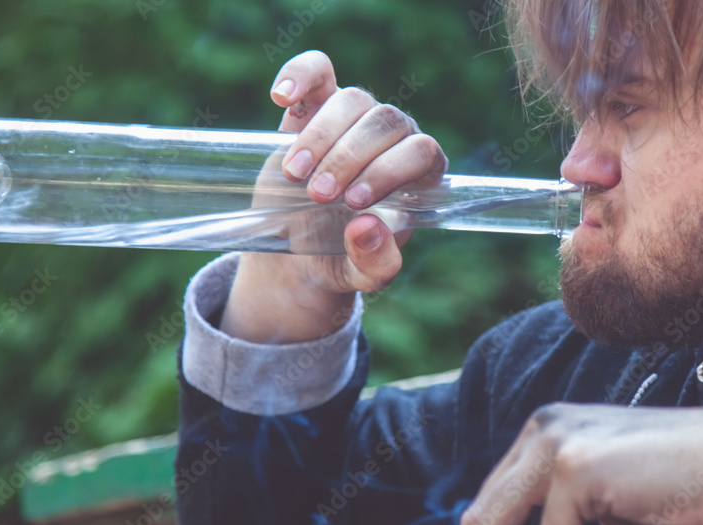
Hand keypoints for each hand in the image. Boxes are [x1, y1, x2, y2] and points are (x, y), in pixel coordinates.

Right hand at [221, 51, 446, 343]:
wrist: (299, 255)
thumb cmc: (342, 262)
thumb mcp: (363, 277)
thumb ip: (375, 263)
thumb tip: (367, 226)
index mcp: (420, 177)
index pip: (421, 151)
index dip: (390, 170)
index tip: (355, 203)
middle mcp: (393, 140)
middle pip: (386, 121)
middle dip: (350, 157)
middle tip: (320, 196)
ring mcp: (355, 120)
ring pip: (352, 99)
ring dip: (322, 135)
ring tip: (296, 176)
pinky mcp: (315, 107)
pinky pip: (317, 70)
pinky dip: (300, 75)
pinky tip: (281, 98)